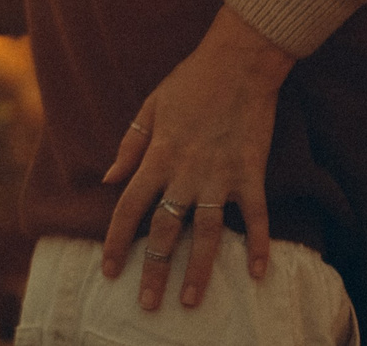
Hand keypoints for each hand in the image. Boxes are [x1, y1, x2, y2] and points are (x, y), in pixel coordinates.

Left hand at [101, 7, 292, 310]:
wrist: (238, 61)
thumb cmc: (191, 80)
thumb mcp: (150, 106)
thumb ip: (129, 145)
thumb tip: (108, 179)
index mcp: (158, 156)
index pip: (129, 208)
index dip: (117, 242)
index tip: (109, 270)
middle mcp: (186, 173)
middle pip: (166, 232)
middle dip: (155, 272)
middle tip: (148, 305)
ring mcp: (221, 176)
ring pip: (207, 233)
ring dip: (199, 270)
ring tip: (191, 301)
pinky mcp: (252, 173)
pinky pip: (257, 216)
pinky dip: (259, 244)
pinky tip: (258, 273)